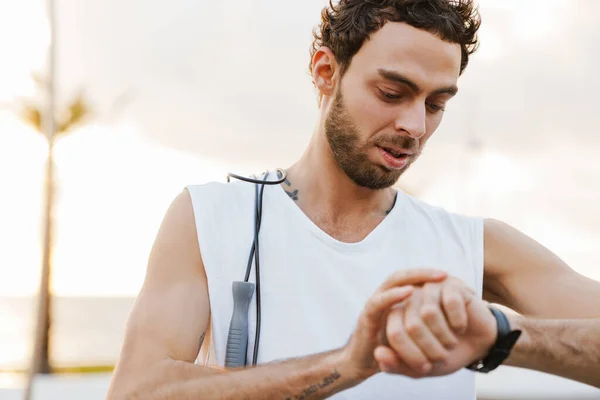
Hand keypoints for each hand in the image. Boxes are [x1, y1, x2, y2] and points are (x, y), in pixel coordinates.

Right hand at [341, 269, 447, 379]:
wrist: (362, 363)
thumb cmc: (390, 349)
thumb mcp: (411, 336)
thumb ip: (424, 325)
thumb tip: (448, 316)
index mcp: (393, 299)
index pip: (409, 279)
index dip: (427, 275)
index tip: (447, 276)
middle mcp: (383, 296)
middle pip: (403, 275)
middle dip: (424, 273)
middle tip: (444, 275)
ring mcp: (374, 304)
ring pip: (392, 282)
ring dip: (412, 279)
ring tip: (430, 282)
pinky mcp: (366, 318)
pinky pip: (378, 302)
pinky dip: (393, 295)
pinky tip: (409, 292)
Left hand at [375, 277, 496, 377]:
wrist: (475, 346)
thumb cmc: (442, 354)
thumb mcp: (417, 367)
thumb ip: (394, 364)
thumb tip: (378, 353)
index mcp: (393, 315)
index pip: (394, 335)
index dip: (411, 356)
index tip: (425, 368)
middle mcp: (408, 298)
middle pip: (412, 325)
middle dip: (432, 349)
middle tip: (442, 356)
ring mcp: (428, 288)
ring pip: (430, 313)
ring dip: (446, 337)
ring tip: (451, 341)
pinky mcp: (450, 283)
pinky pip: (451, 303)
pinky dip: (459, 323)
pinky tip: (460, 326)